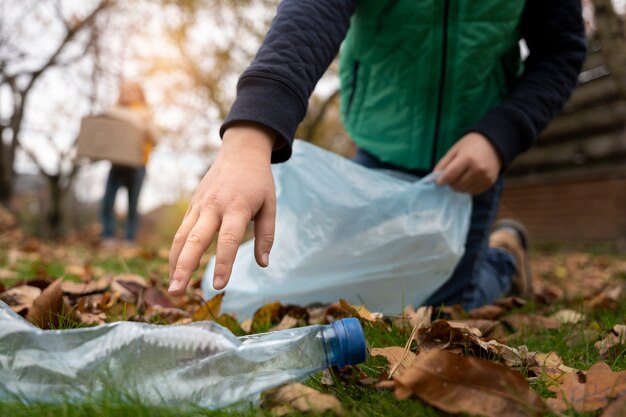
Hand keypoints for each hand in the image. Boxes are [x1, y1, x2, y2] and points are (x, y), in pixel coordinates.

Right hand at [168, 124, 276, 294]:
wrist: (240, 152)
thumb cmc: (258, 182)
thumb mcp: (270, 205)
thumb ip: (267, 236)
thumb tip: (263, 264)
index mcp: (237, 207)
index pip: (228, 240)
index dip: (223, 264)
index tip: (219, 286)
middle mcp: (214, 206)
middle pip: (195, 240)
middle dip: (185, 267)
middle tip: (177, 292)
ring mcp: (200, 205)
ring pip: (181, 237)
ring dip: (174, 263)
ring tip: (173, 287)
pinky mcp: (192, 205)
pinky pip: (181, 231)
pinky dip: (176, 252)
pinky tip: (176, 270)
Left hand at [434, 133, 501, 194]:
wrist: (494, 143)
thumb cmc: (471, 144)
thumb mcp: (455, 150)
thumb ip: (443, 164)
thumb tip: (433, 178)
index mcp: (467, 158)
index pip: (450, 176)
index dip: (441, 181)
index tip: (438, 181)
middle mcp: (478, 169)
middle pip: (456, 186)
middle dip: (450, 183)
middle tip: (452, 176)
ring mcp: (485, 177)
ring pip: (464, 191)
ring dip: (459, 186)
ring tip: (461, 177)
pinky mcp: (490, 182)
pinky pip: (474, 192)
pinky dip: (468, 188)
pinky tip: (469, 179)